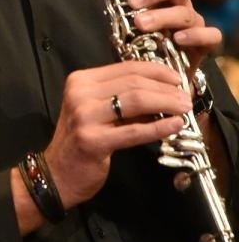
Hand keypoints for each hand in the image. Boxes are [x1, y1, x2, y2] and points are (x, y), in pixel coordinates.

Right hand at [43, 61, 193, 209]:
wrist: (57, 174)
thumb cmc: (80, 140)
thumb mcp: (97, 110)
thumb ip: (122, 98)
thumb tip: (163, 91)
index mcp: (80, 80)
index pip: (126, 67)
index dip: (157, 71)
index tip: (177, 79)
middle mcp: (80, 93)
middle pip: (133, 83)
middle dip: (166, 89)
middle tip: (186, 97)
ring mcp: (84, 116)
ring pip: (136, 101)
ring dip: (166, 104)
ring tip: (184, 109)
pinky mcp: (93, 140)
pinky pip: (134, 131)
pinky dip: (158, 127)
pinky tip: (174, 126)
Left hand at [118, 0, 222, 75]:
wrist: (155, 78)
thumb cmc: (137, 46)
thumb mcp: (122, 24)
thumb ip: (116, 9)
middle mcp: (176, 2)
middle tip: (132, 3)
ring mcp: (191, 21)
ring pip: (185, 10)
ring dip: (163, 16)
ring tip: (141, 25)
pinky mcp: (204, 43)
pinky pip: (210, 35)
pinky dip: (196, 36)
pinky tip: (178, 39)